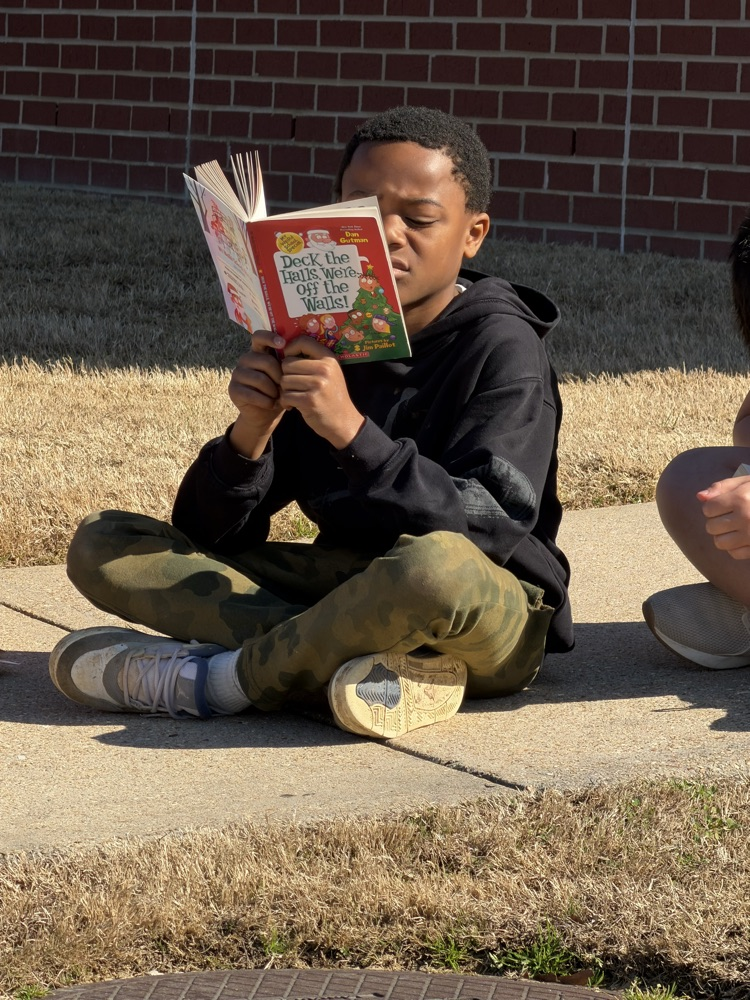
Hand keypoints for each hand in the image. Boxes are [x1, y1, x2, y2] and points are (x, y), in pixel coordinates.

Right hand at [227, 330, 285, 458]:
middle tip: (285, 387)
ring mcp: (237, 374)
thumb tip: (299, 354)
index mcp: (258, 352)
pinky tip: (271, 404)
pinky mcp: (233, 389)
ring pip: (260, 379)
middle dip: (279, 376)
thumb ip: (288, 363)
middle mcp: (245, 359)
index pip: (259, 336)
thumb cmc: (279, 390)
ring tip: (278, 397)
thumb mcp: (285, 375)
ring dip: (273, 391)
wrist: (266, 413)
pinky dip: (266, 402)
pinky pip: (253, 394)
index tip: (282, 343)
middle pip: (266, 361)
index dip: (269, 337)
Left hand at [279, 336, 364, 448]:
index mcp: (329, 359)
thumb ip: (312, 360)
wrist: (343, 422)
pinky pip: (285, 395)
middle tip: (294, 386)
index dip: (289, 348)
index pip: (302, 341)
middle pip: (287, 364)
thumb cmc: (331, 396)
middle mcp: (324, 369)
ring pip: (284, 380)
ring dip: (285, 390)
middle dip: (286, 376)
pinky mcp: (309, 400)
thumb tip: (284, 348)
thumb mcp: (329, 373)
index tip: (288, 358)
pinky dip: (285, 402)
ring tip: (295, 396)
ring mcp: (318, 385)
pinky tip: (293, 406)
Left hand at [699, 474, 749, 558]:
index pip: (708, 508)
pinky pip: (734, 553)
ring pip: (719, 543)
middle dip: (716, 521)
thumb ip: (723, 487)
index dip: (712, 506)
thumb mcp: (747, 481)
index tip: (722, 504)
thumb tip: (699, 497)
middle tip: (729, 516)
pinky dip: (735, 547)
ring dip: (723, 536)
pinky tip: (743, 537)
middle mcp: (746, 518)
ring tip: (734, 528)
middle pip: (711, 527)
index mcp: (741, 499)